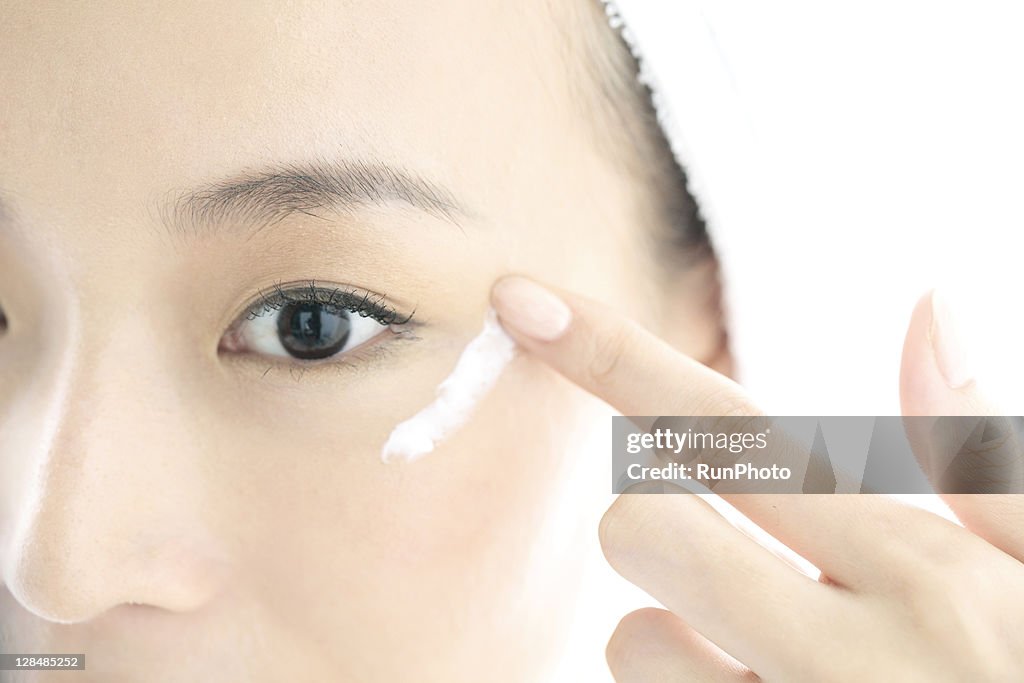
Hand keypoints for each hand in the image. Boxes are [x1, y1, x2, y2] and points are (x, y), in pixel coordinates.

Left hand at [491, 276, 1023, 681]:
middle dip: (659, 523)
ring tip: (771, 659)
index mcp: (916, 567)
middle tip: (728, 550)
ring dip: (672, 633)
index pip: (729, 428)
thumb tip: (928, 304)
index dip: (610, 355)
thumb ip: (980, 451)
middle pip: (639, 526)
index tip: (520, 300)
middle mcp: (844, 653)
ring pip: (630, 640)